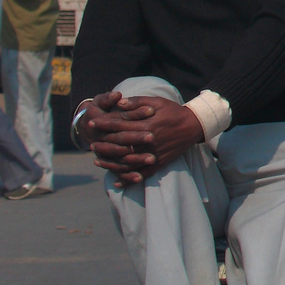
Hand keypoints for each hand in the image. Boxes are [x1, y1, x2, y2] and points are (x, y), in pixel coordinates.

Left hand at [89, 95, 203, 186]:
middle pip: (121, 144)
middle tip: (90, 145)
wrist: (194, 125)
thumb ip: (138, 102)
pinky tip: (117, 182)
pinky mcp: (159, 163)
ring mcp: (153, 154)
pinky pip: (142, 174)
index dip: (105, 124)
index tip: (92, 123)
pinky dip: (129, 179)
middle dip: (104, 144)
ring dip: (111, 162)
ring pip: (128, 161)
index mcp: (147, 125)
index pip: (120, 125)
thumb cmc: (174, 112)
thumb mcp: (157, 102)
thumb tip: (119, 103)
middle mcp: (148, 141)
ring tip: (98, 161)